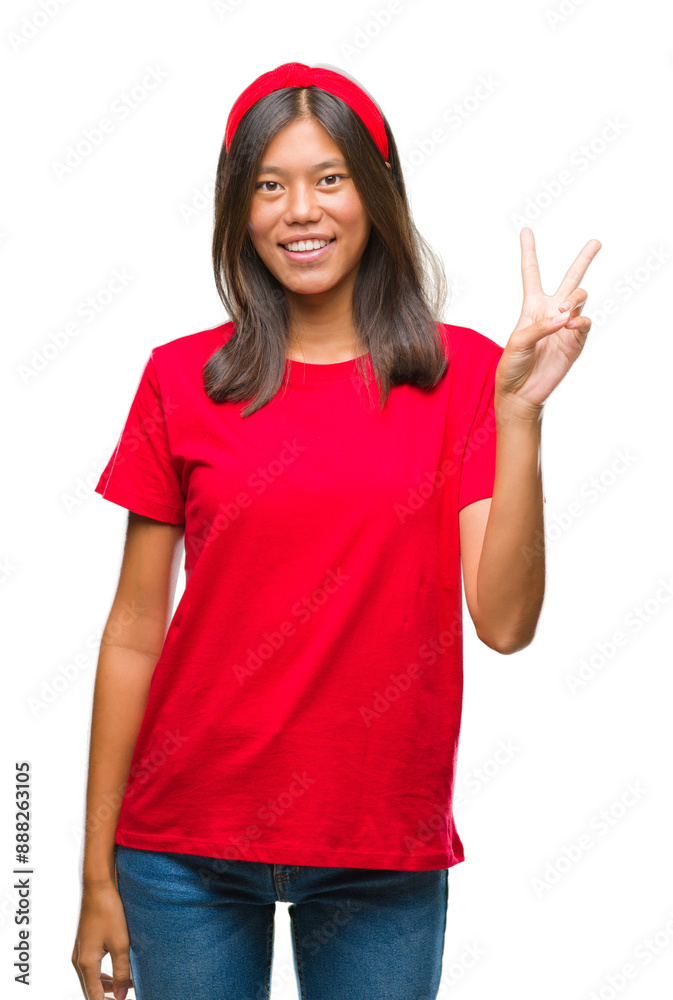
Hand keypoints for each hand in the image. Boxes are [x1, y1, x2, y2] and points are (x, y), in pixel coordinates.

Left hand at [494, 227, 601, 418]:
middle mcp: (551, 311)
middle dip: (584, 260)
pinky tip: (569, 325)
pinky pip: (584, 323)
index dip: (529, 252)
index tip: (526, 231)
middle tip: (596, 242)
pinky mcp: (575, 342)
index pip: (530, 274)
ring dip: (574, 299)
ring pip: (580, 298)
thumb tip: (565, 317)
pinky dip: (579, 321)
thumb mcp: (517, 342)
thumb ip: (539, 326)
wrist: (520, 392)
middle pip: (570, 279)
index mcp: (531, 306)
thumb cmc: (512, 365)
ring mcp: (565, 326)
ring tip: (564, 311)